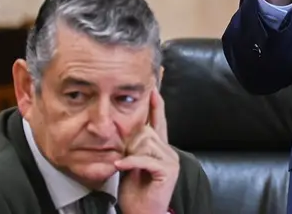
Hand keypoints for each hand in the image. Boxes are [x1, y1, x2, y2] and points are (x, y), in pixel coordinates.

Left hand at [116, 90, 179, 213]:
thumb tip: (125, 133)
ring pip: (146, 143)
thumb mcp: (131, 164)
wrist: (142, 213)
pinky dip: (130, 162)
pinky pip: (145, 159)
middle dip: (130, 143)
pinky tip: (120, 165)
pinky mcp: (167, 170)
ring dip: (130, 154)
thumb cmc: (135, 191)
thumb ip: (132, 148)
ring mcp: (170, 160)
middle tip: (123, 158)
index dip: (157, 105)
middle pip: (147, 132)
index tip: (153, 89)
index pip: (159, 122)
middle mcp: (168, 151)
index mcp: (160, 148)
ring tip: (123, 166)